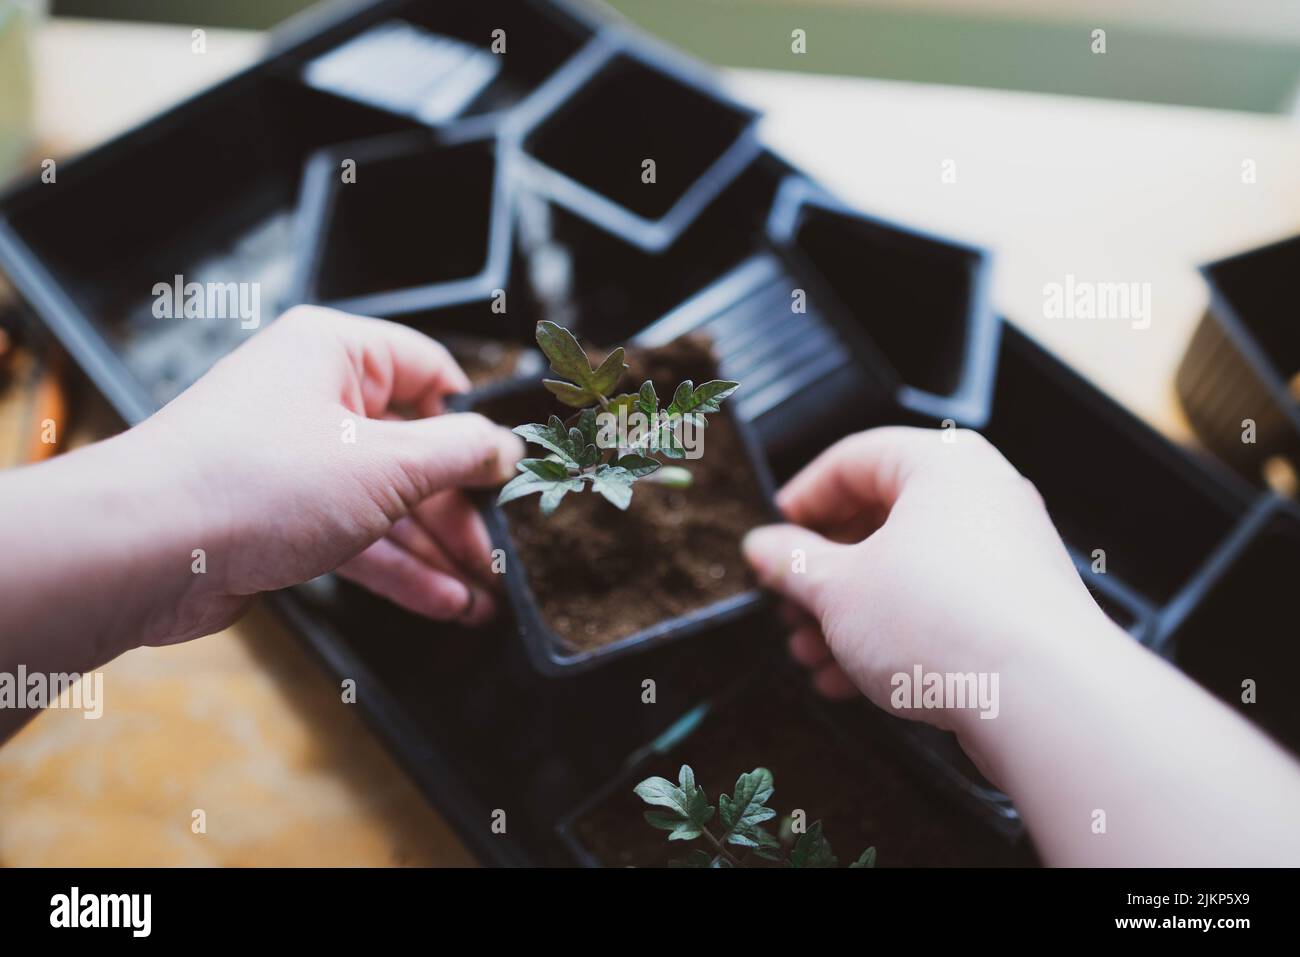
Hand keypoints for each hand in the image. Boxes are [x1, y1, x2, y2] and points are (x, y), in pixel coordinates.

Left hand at [128, 306, 521, 644]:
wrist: (144, 550)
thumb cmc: (255, 482)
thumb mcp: (386, 464)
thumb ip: (459, 454)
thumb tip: (506, 447)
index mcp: (334, 354)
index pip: (428, 371)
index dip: (474, 420)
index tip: (510, 468)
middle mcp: (313, 398)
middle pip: (412, 447)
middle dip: (461, 508)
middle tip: (504, 553)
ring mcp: (295, 460)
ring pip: (387, 501)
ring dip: (436, 550)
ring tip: (486, 595)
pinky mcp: (279, 516)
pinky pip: (356, 536)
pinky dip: (398, 568)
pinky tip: (443, 601)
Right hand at [742, 426, 1107, 732]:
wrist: (1044, 698)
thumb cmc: (946, 622)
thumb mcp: (838, 589)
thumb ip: (792, 562)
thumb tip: (763, 547)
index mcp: (940, 465)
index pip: (851, 459)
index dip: (800, 501)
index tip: (771, 538)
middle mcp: (981, 497)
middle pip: (878, 521)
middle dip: (822, 573)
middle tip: (787, 606)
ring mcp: (1005, 553)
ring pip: (905, 571)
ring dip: (849, 614)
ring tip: (813, 655)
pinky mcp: (1018, 608)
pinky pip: (940, 607)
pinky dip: (892, 635)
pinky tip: (852, 679)